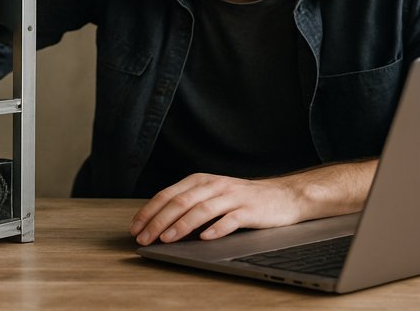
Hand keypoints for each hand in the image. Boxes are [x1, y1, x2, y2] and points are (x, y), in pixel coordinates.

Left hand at [129, 161, 376, 244]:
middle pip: (181, 202)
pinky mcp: (249, 210)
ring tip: (167, 239)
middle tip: (145, 238)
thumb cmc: (243, 199)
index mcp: (201, 181)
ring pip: (201, 209)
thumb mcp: (213, 195)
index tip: (135, 228)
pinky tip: (205, 238)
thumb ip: (190, 205)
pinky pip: (230, 219)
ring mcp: (232, 196)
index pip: (168, 195)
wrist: (284, 196)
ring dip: (181, 225)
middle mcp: (215, 185)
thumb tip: (160, 225)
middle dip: (159, 221)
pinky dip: (216, 228)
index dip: (150, 211)